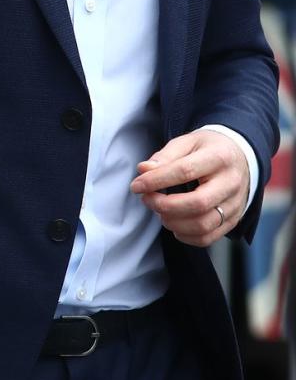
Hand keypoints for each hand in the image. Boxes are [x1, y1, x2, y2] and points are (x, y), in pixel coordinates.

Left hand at [130, 129, 250, 246]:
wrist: (242, 157)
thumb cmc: (209, 149)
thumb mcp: (188, 142)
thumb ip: (165, 156)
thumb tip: (144, 170)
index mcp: (219, 157)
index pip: (185, 171)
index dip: (156, 180)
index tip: (136, 185)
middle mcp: (231, 182)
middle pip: (197, 203)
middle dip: (164, 205)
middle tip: (147, 199)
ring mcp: (235, 204)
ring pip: (203, 224)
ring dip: (173, 222)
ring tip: (160, 211)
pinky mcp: (234, 220)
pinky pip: (209, 237)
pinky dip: (186, 236)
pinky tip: (174, 223)